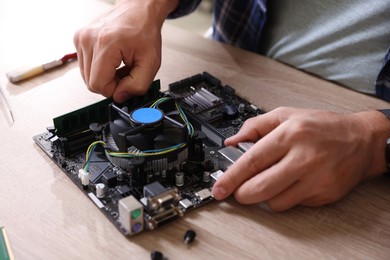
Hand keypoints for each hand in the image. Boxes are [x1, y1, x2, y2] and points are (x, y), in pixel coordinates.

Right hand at [73, 0, 177, 102]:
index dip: (114, 90)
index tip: (126, 83)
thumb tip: (120, 97)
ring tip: (119, 66)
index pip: (98, 85)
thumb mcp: (151, 62)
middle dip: (110, 84)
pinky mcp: (79, 39)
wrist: (138, 10)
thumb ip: (138, 85)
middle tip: (125, 73)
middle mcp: (88, 39)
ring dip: (104, 77)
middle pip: (91, 83)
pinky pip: (85, 66)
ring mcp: (81, 38)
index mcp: (106, 43)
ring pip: (87, 76)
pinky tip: (111, 60)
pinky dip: (99, 68)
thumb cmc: (145, 31)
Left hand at [212, 107, 388, 210]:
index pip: (252, 161)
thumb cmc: (323, 126)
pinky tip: (289, 183)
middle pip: (260, 188)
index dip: (231, 177)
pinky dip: (283, 197)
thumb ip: (255, 126)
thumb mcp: (287, 114)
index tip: (219, 188)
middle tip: (239, 190)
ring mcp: (316, 179)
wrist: (362, 140)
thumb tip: (231, 142)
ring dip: (264, 195)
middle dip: (242, 193)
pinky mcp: (324, 195)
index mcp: (290, 134)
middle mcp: (303, 158)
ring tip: (270, 180)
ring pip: (274, 202)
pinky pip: (292, 205)